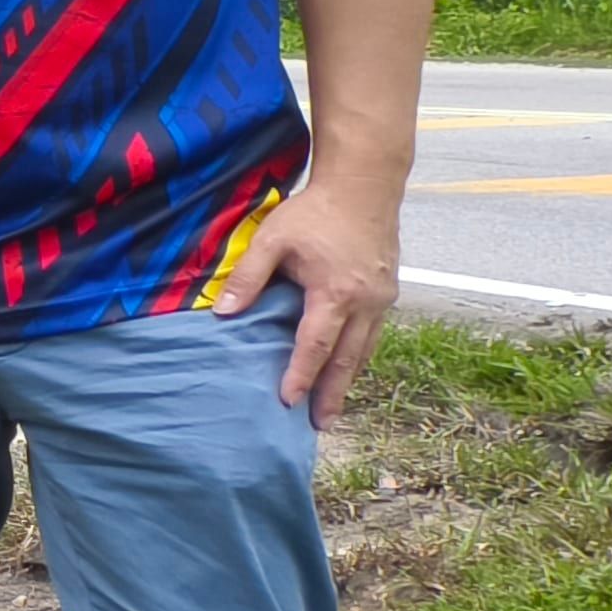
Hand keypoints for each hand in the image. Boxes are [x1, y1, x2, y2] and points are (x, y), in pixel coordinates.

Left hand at [215, 172, 399, 425]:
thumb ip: (248, 277)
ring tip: (332, 406)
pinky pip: (373, 334)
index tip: (287, 401)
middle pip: (347, 359)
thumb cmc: (315, 211)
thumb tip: (222, 312)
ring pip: (364, 349)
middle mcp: (366, 302)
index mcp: (335, 293)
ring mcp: (383, 299)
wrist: (366, 185)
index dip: (300, 375)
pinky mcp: (389, 292)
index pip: (314, 345)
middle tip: (321, 425)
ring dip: (348, 379)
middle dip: (332, 394)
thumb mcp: (272, 239)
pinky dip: (359, 355)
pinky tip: (347, 368)